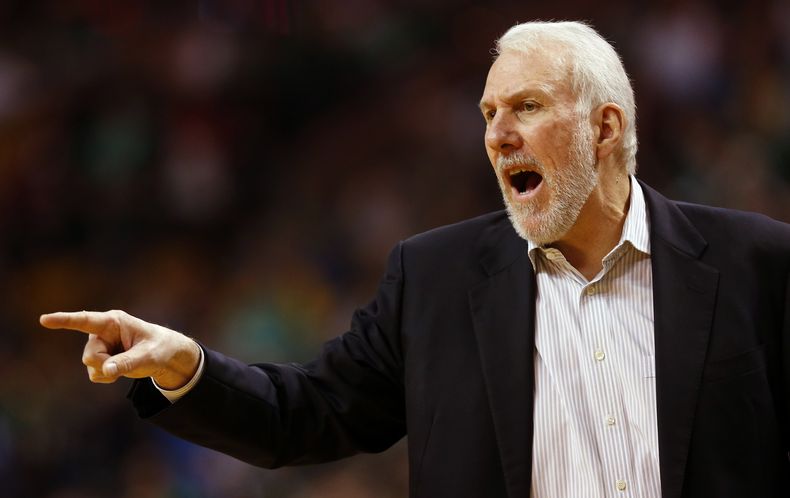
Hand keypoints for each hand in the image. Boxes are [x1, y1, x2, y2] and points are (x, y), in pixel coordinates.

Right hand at [40, 310, 200, 388]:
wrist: (166, 356)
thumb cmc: (159, 348)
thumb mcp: (148, 356)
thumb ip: (127, 362)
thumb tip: (106, 370)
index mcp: (114, 322)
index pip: (85, 320)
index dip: (64, 320)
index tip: (44, 319)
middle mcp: (102, 332)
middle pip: (89, 354)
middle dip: (105, 364)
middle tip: (127, 361)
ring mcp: (100, 346)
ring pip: (90, 365)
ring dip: (107, 371)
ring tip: (127, 362)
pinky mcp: (100, 358)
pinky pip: (94, 374)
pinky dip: (107, 376)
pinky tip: (120, 369)